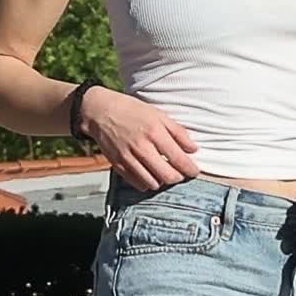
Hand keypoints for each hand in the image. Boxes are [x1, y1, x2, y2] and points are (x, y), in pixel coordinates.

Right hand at [80, 86, 199, 190]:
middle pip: (168, 176)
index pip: (179, 159)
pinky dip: (147, 182)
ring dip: (162, 181)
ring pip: (153, 183)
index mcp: (154, 132)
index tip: (195, 171)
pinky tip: (149, 174)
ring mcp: (128, 158)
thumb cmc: (132, 111)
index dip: (191, 169)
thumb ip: (178, 132)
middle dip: (178, 178)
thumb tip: (193, 149)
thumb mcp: (158, 114)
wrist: (101, 111)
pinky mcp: (118, 165)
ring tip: (163, 172)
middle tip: (180, 173)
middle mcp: (141, 147)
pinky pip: (137, 184)